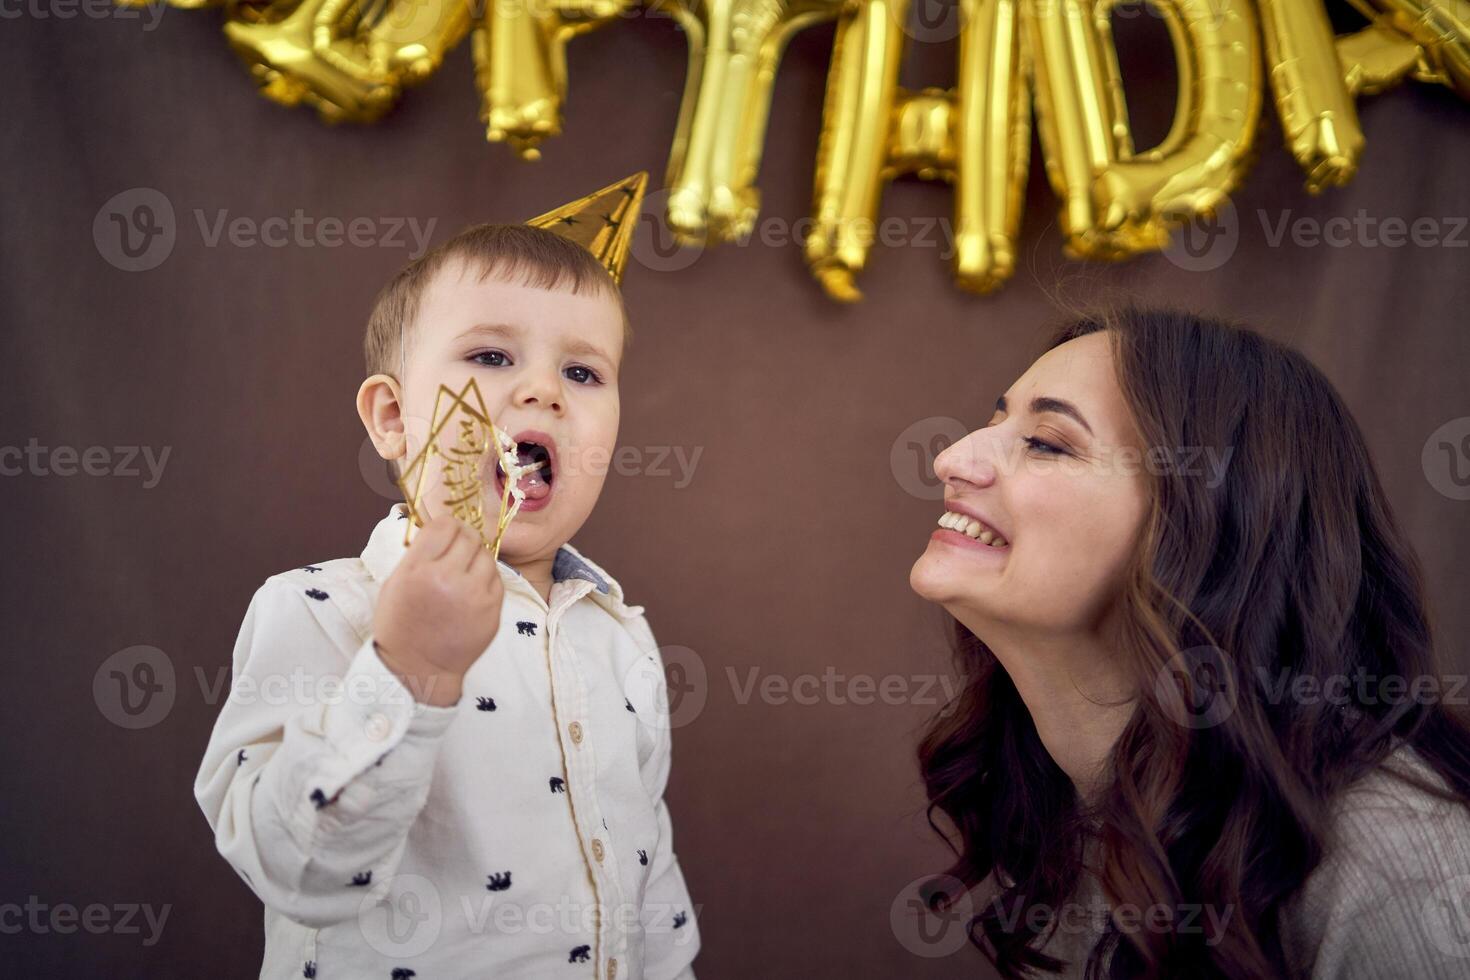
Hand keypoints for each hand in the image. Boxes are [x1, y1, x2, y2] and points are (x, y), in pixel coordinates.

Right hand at [372, 515, 503, 705]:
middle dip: (462, 539)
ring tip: (463, 573)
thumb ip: (420, 553)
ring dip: (476, 558)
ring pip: (486, 554)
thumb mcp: (396, 582)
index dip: (446, 526)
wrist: (418, 668)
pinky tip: (471, 591)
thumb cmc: (401, 624)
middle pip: (469, 536)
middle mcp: (449, 578)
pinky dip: (485, 578)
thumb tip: (443, 528)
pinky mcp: (493, 608)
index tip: (444, 534)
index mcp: (419, 570)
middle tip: (456, 552)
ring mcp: (474, 594)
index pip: (445, 525)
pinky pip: (496, 578)